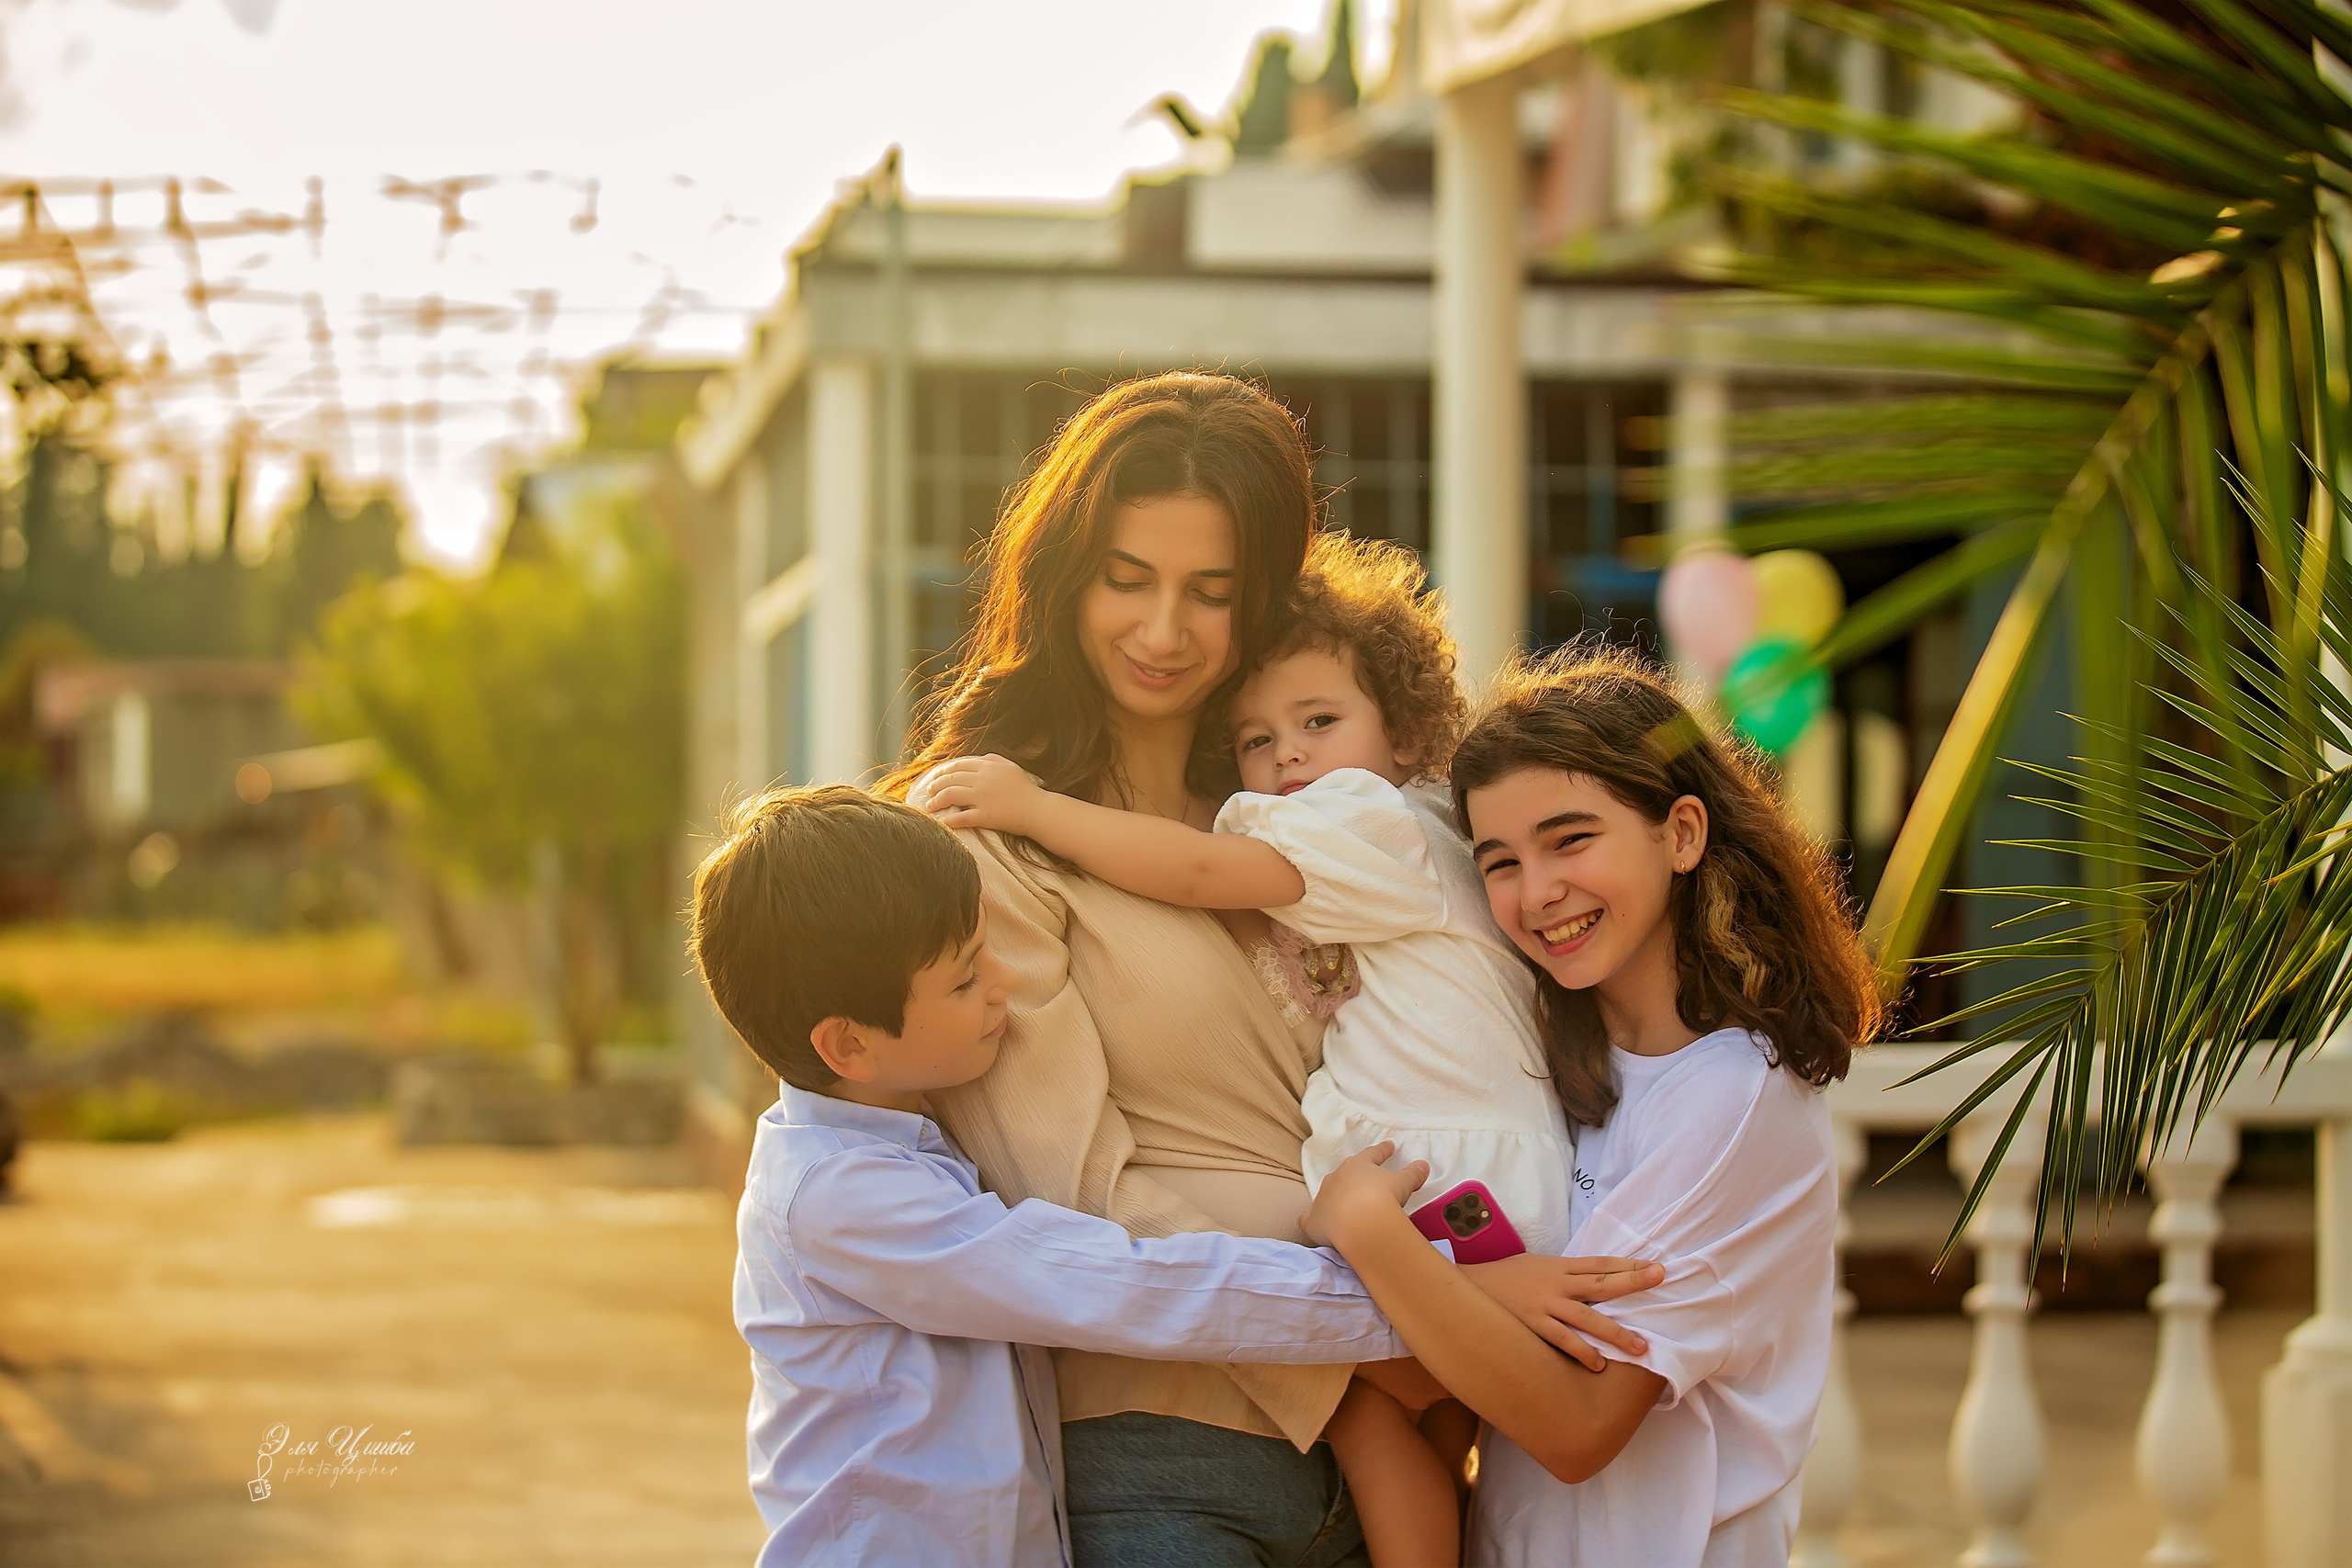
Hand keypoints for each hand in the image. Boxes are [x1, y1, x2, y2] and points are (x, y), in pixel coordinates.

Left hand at [921, 755, 1045, 835]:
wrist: (1038, 809)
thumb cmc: (1025, 789)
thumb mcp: (1010, 766)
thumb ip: (993, 759)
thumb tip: (978, 758)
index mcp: (988, 767)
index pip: (957, 766)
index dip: (942, 772)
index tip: (934, 778)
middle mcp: (982, 780)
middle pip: (950, 780)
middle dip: (934, 786)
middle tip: (928, 792)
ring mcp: (983, 798)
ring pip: (950, 795)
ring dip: (936, 801)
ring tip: (930, 806)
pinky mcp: (985, 816)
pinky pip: (961, 817)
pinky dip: (948, 820)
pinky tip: (941, 822)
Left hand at [1300, 1142, 1426, 1251]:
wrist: (1361, 1221)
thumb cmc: (1383, 1196)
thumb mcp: (1403, 1183)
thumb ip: (1413, 1174)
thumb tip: (1423, 1165)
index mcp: (1359, 1166)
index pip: (1373, 1154)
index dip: (1382, 1151)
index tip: (1389, 1146)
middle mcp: (1337, 1178)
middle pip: (1346, 1173)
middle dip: (1354, 1175)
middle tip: (1362, 1177)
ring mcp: (1323, 1198)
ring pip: (1328, 1193)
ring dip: (1335, 1197)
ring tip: (1343, 1204)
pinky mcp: (1314, 1220)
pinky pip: (1309, 1219)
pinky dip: (1312, 1221)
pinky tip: (1312, 1223)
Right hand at [1459, 1254, 1662, 1372]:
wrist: (1462, 1287)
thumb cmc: (1500, 1280)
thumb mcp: (1532, 1267)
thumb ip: (1559, 1275)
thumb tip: (1584, 1281)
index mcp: (1557, 1266)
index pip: (1599, 1263)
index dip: (1628, 1265)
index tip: (1656, 1266)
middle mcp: (1555, 1283)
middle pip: (1601, 1281)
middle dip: (1633, 1281)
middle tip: (1660, 1279)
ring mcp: (1543, 1304)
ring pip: (1587, 1316)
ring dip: (1615, 1331)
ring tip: (1640, 1346)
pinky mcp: (1530, 1324)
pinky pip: (1560, 1339)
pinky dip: (1581, 1351)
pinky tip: (1598, 1363)